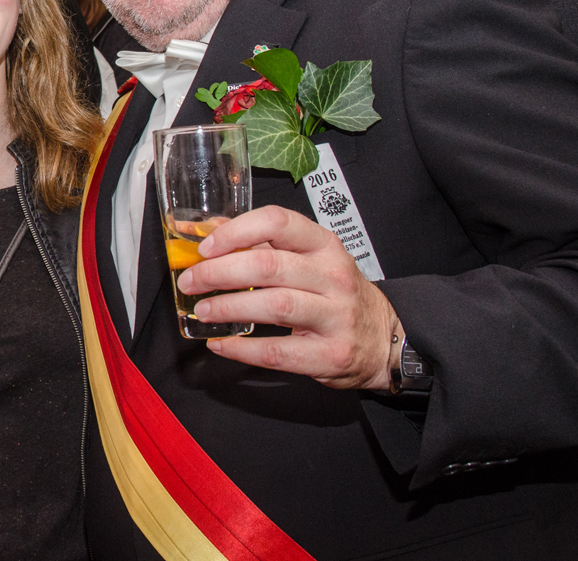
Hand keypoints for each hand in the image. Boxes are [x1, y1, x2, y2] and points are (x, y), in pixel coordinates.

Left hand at [179, 205, 396, 389]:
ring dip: (228, 308)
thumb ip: (263, 247)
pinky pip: (279, 352)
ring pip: (274, 306)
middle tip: (192, 282)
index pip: (278, 223)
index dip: (236, 231)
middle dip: (219, 273)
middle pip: (268, 266)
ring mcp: (336, 316)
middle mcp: (333, 276)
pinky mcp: (331, 354)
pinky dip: (243, 349)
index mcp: (324, 245)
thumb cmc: (336, 295)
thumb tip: (208, 234)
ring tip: (202, 311)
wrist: (386, 339)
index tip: (206, 247)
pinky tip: (222, 344)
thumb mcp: (310, 260)